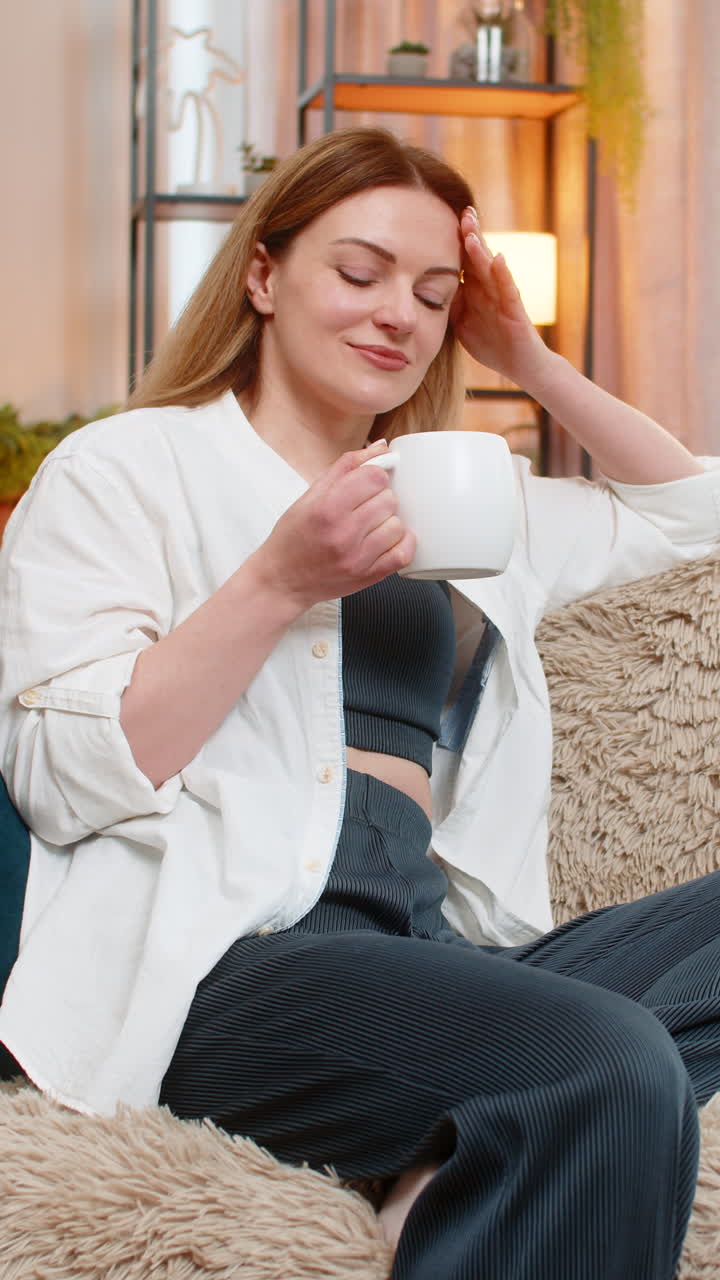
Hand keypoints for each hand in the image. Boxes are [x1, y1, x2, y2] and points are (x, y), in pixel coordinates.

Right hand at [251, 440, 415, 609]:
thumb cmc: (293, 536)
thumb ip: (346, 467)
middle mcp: (343, 533)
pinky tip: (388, 540)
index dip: (374, 476)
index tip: (366, 484)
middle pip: (389, 499)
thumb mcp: (310, 495)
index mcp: (327, 507)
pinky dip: (401, 543)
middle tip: (365, 507)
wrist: (282, 580)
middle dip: (380, 499)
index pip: (374, 477)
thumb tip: (382, 446)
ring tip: (371, 527)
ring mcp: (357, 557)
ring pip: (397, 525)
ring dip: (388, 522)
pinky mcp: (368, 576)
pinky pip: (403, 554)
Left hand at [451, 208, 549, 388]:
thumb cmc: (494, 345)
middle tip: (463, 210)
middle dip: (471, 234)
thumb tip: (425, 295)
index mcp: (478, 291)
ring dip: (481, 251)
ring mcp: (503, 299)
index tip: (444, 220)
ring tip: (471, 231)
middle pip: (479, 257)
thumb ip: (450, 307)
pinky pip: (508, 291)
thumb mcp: (463, 325)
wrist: (523, 366)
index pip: (465, 262)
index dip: (457, 243)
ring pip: (490, 270)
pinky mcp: (515, 312)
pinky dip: (503, 275)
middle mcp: (491, 289)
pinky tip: (498, 260)